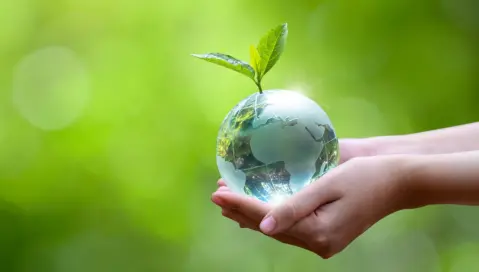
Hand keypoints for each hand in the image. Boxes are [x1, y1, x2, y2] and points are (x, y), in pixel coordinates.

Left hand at [212, 154, 408, 258]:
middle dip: (241, 210)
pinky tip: (257, 212)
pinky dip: (271, 217)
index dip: (240, 205)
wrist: (398, 180)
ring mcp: (323, 240)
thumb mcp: (327, 186)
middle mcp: (319, 242)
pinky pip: (291, 227)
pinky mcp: (327, 232)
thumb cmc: (365, 176)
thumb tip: (262, 226)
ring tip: (228, 202)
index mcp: (318, 232)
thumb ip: (294, 207)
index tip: (218, 192)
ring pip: (278, 229)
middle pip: (269, 226)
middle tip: (216, 195)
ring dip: (253, 215)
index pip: (267, 218)